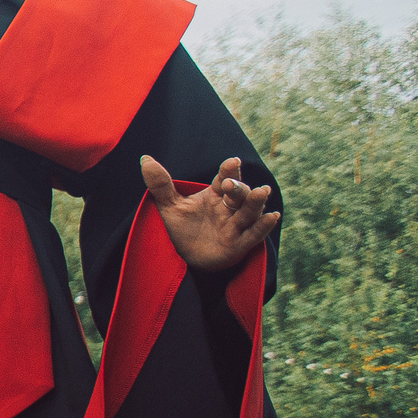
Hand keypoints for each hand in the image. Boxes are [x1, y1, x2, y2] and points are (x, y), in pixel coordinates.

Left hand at [143, 155, 278, 274]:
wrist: (186, 257)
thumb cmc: (183, 228)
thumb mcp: (169, 206)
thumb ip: (160, 184)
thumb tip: (145, 159)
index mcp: (215, 195)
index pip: (225, 178)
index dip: (229, 170)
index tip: (232, 161)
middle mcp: (229, 208)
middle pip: (239, 194)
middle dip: (237, 188)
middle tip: (229, 184)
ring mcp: (236, 226)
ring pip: (249, 212)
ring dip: (255, 202)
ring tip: (262, 191)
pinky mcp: (239, 245)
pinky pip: (254, 234)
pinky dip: (264, 226)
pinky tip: (272, 216)